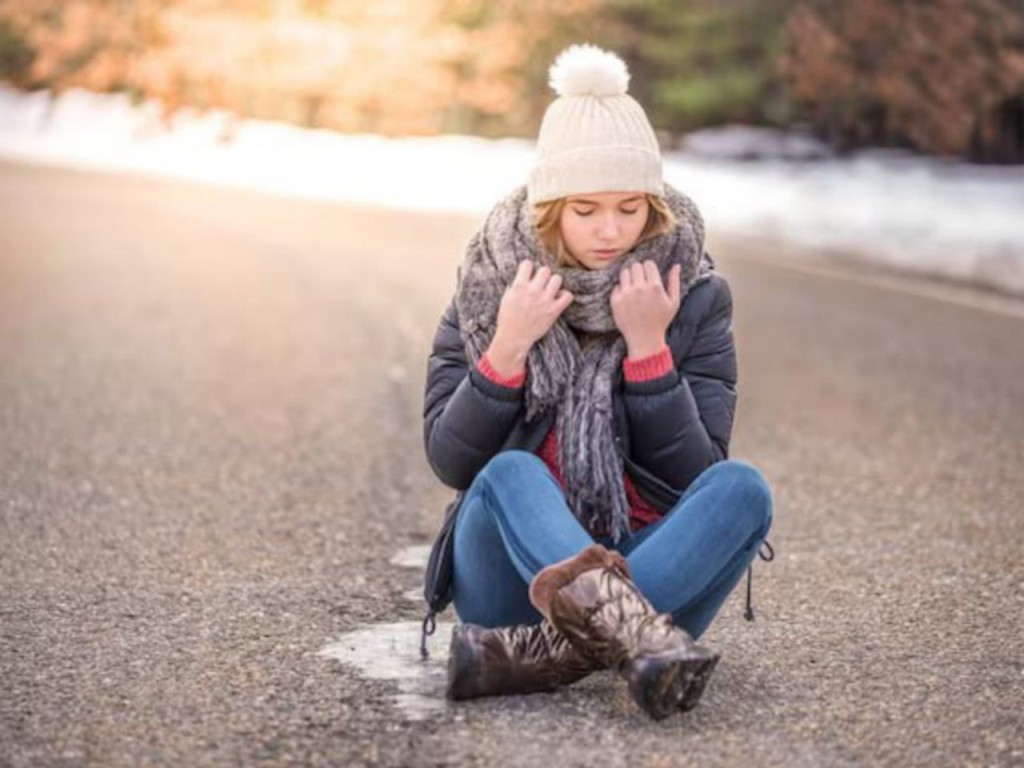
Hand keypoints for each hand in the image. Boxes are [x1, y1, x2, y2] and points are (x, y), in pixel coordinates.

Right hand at [486, 261, 573, 376]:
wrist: (514, 338)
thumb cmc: (508, 319)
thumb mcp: (506, 299)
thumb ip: (515, 286)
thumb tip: (523, 277)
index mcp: (519, 287)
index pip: (528, 264)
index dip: (528, 268)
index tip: (529, 274)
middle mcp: (533, 291)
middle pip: (545, 270)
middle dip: (543, 275)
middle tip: (540, 283)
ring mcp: (545, 301)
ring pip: (557, 279)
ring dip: (554, 283)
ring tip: (550, 290)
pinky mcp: (554, 311)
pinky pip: (568, 295)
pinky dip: (565, 296)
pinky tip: (559, 298)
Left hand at [610, 261, 681, 357]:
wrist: (644, 339)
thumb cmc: (661, 321)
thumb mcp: (673, 302)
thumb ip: (674, 282)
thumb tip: (676, 265)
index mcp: (655, 287)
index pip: (648, 263)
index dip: (649, 268)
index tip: (649, 275)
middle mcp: (639, 288)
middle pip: (636, 266)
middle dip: (639, 271)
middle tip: (641, 281)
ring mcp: (626, 294)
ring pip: (624, 273)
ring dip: (629, 277)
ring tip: (633, 287)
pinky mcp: (616, 301)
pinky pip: (616, 286)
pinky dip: (621, 289)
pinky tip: (627, 298)